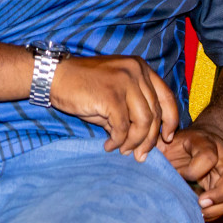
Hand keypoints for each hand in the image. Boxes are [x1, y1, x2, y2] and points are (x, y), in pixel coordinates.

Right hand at [48, 55, 178, 160]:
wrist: (51, 76)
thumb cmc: (80, 86)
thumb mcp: (112, 93)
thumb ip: (131, 110)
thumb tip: (145, 139)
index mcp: (140, 68)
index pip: (167, 97)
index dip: (171, 121)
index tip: (167, 138)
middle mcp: (136, 71)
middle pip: (155, 113)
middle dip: (150, 139)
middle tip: (141, 155)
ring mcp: (124, 82)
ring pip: (143, 121)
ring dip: (135, 142)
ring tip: (124, 151)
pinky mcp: (110, 95)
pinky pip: (122, 126)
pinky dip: (118, 141)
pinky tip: (109, 146)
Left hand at [162, 123, 222, 220]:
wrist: (202, 142)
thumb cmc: (178, 143)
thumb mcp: (166, 140)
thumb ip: (154, 147)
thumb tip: (137, 158)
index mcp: (205, 143)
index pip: (208, 156)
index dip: (195, 169)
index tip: (181, 176)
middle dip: (220, 193)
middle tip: (201, 204)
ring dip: (218, 209)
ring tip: (199, 215)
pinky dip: (216, 213)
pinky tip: (199, 216)